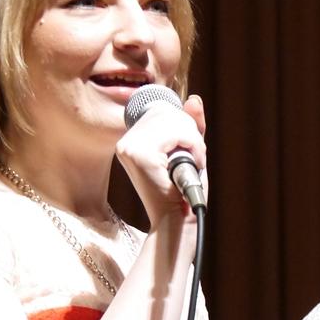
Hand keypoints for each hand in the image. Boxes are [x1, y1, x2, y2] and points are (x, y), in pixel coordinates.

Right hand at [116, 93, 206, 223]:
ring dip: (193, 141)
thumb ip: (191, 125)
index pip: (159, 110)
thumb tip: (193, 99)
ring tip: (193, 163)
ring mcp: (129, 147)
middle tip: (195, 158)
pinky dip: (193, 146)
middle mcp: (125, 142)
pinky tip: (193, 163)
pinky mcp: (139, 155)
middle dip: (190, 132)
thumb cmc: (183, 191)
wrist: (178, 221)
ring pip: (172, 120)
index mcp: (131, 141)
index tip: (189, 147)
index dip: (181, 124)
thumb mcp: (190, 151)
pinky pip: (176, 134)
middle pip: (166, 112)